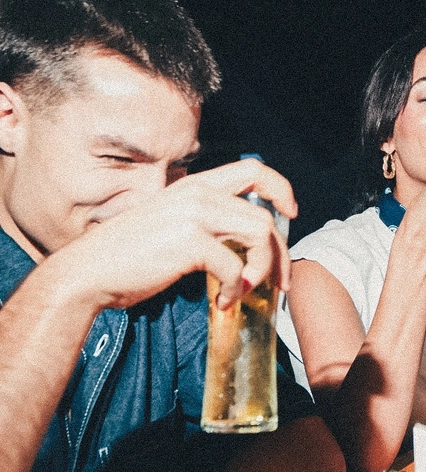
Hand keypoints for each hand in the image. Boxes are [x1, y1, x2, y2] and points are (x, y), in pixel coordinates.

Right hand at [53, 158, 296, 311]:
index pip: (253, 170)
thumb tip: (246, 246)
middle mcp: (198, 193)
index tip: (290, 215)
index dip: (281, 189)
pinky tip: (222, 301)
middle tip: (280, 283)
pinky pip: (236, 267)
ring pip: (259, 236)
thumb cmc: (131, 257)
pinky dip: (236, 290)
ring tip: (243, 291)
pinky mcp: (189, 240)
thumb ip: (207, 225)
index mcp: (195, 185)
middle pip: (265, 216)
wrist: (90, 273)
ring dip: (261, 271)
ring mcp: (194, 214)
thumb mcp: (173, 226)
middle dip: (280, 254)